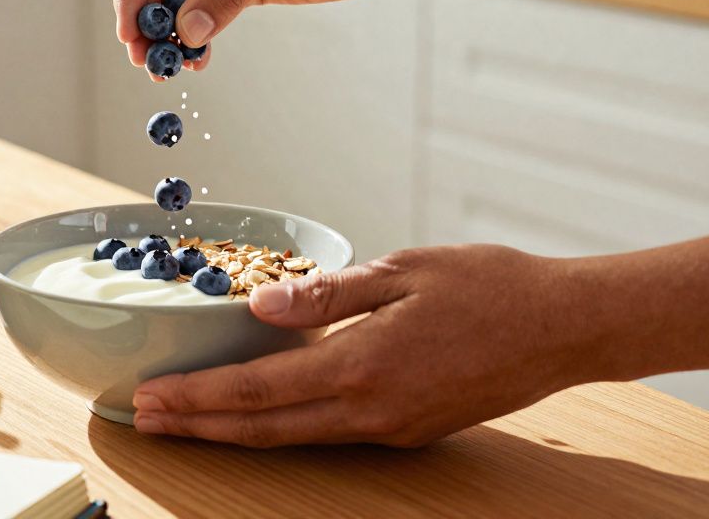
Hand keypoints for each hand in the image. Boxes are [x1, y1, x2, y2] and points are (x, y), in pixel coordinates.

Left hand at [131, 245, 609, 446]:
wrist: (565, 329)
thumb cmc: (491, 287)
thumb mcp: (404, 270)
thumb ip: (327, 293)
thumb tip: (259, 305)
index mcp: (364, 365)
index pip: (257, 389)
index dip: (197, 396)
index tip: (149, 397)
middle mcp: (372, 410)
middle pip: (262, 428)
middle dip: (197, 425)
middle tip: (143, 418)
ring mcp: (391, 428)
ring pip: (292, 438)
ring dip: (232, 431)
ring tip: (185, 420)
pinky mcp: (407, 429)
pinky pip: (328, 433)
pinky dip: (279, 427)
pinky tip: (256, 412)